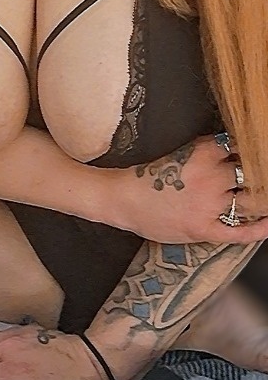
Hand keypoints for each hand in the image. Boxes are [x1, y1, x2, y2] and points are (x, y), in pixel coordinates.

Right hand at [113, 134, 267, 243]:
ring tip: (263, 194)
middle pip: (250, 173)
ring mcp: (210, 205)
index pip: (240, 148)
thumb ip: (206, 151)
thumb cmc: (150, 176)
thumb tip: (230, 150)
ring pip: (250, 200)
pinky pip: (240, 231)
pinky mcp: (205, 228)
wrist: (126, 199)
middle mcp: (211, 177)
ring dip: (259, 197)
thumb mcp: (181, 153)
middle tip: (262, 176)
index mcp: (204, 153)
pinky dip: (258, 229)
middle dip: (258, 174)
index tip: (258, 153)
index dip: (251, 151)